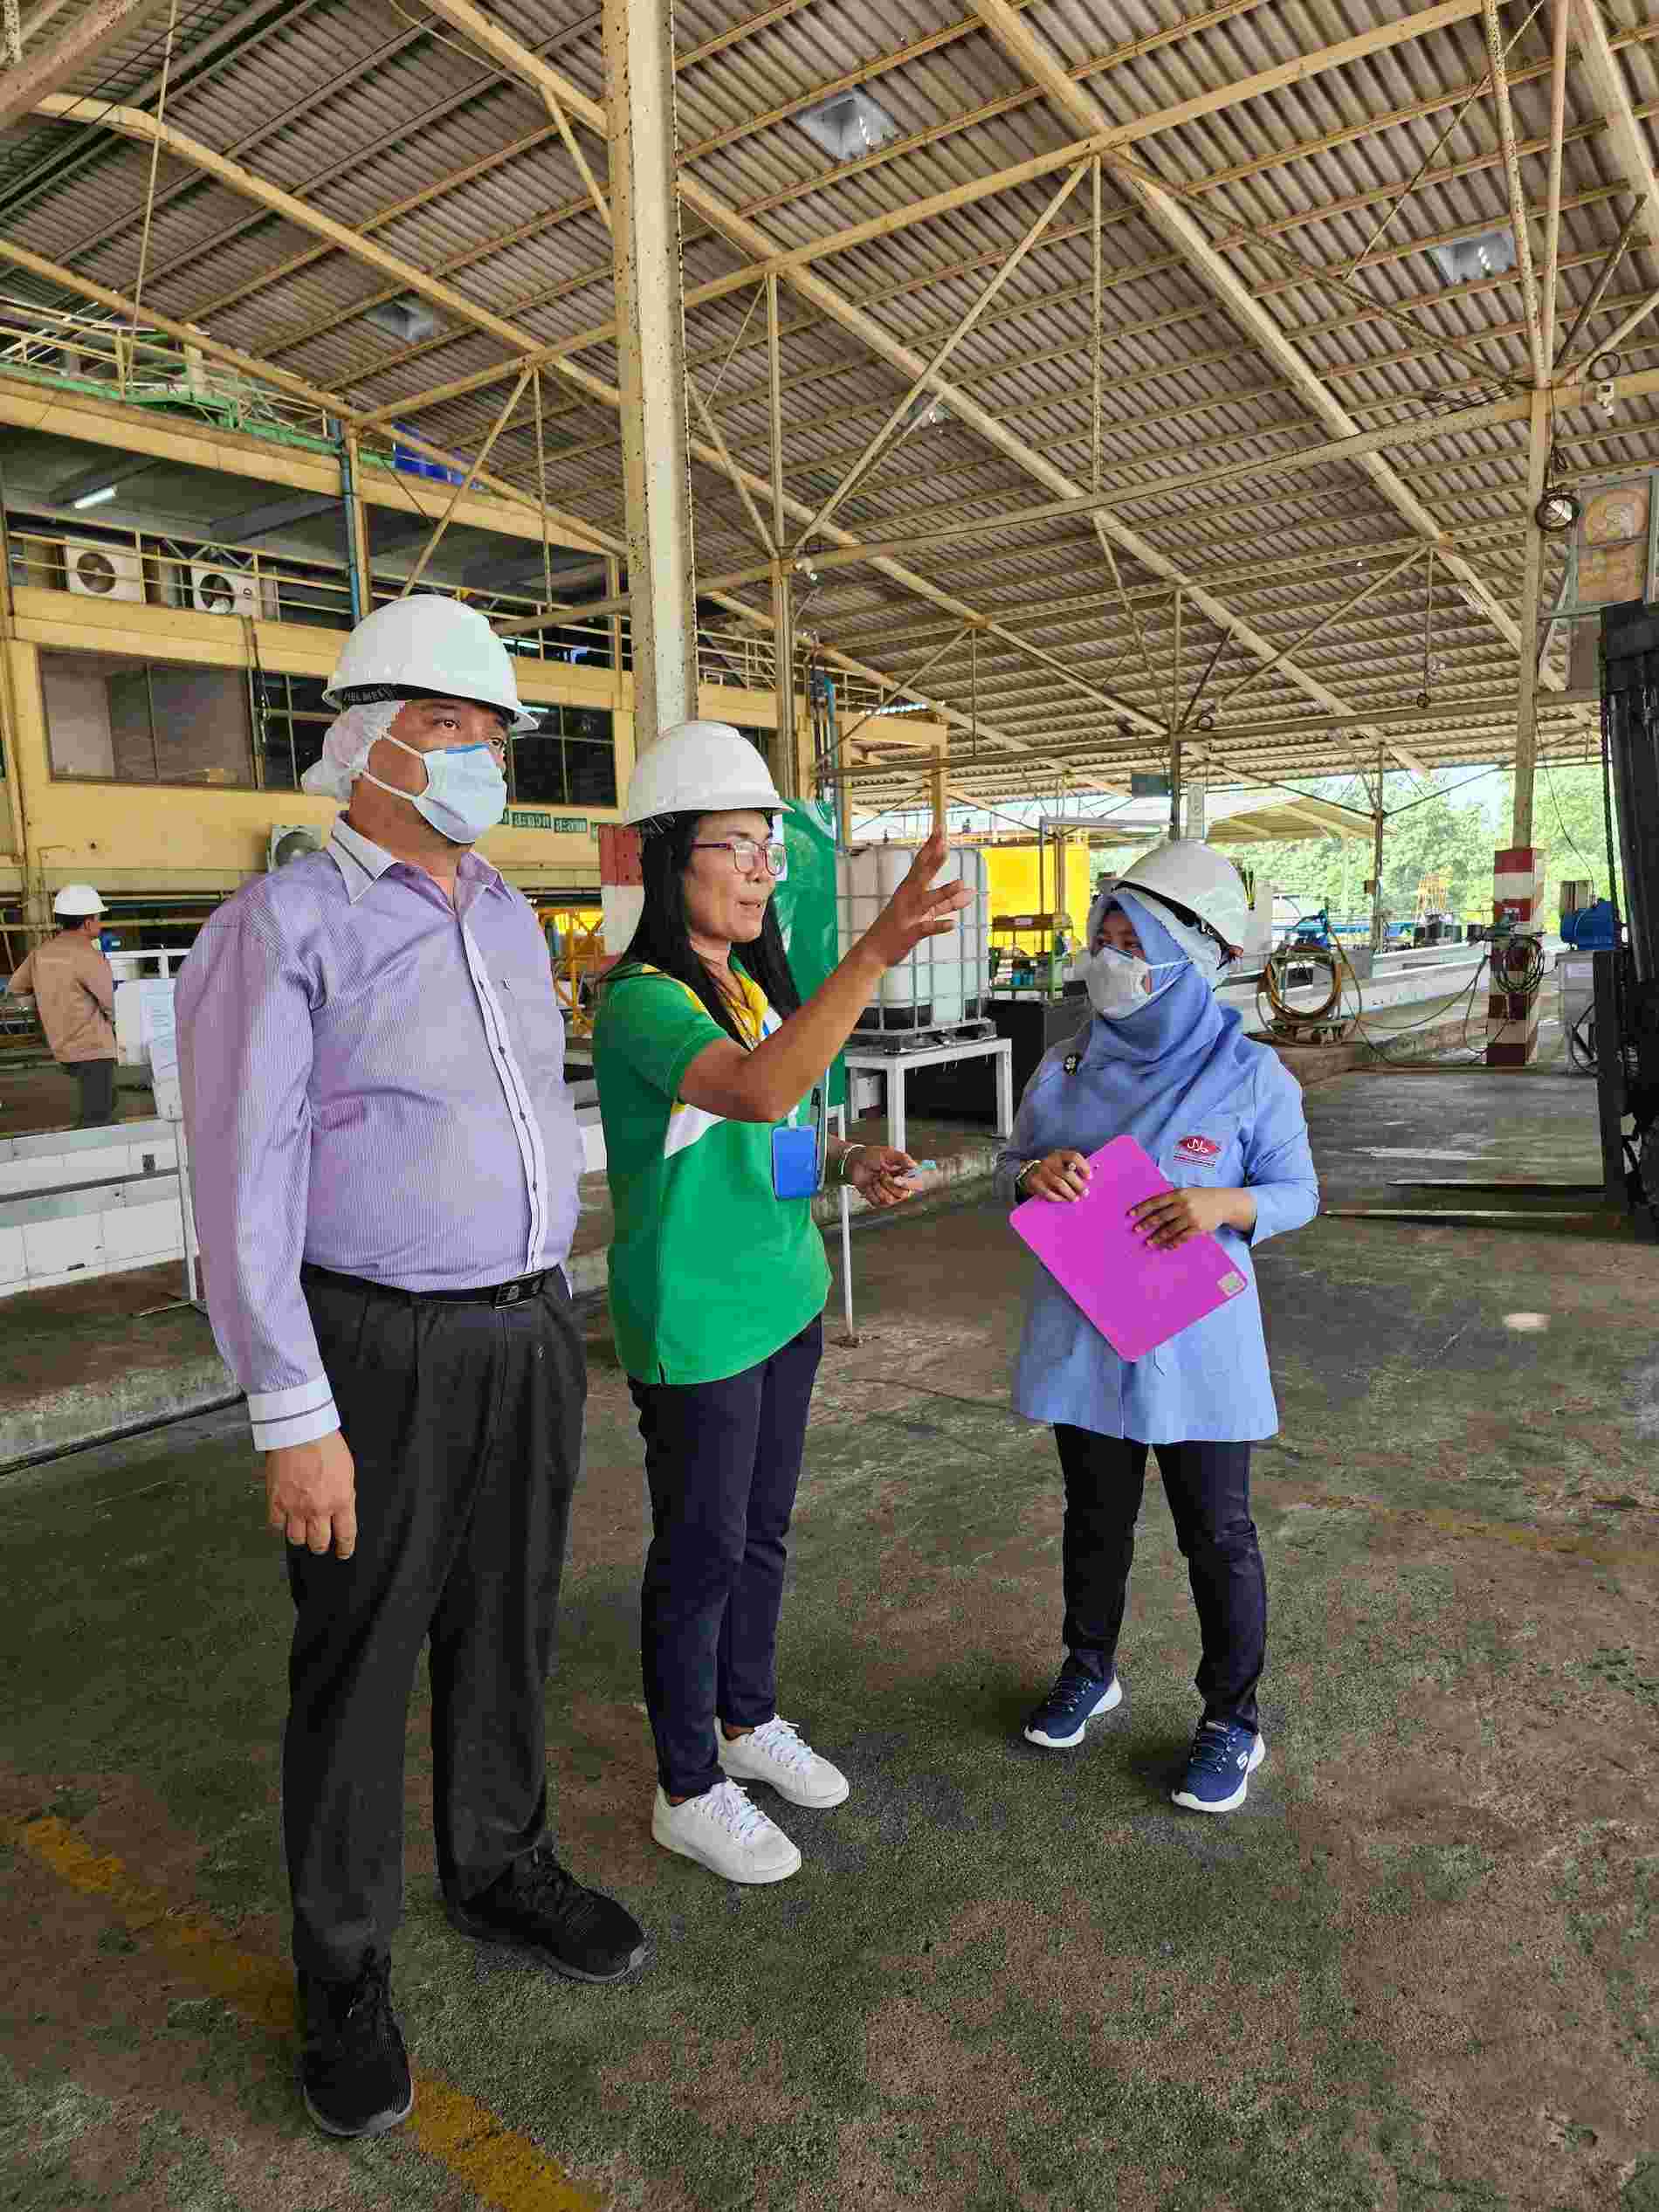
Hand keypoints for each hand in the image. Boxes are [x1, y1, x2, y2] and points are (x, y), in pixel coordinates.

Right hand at [265, 1429, 356, 1558]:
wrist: (300, 1430)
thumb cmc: (325, 1443)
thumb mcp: (347, 1470)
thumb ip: (343, 1494)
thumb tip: (342, 1507)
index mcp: (341, 1500)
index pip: (346, 1535)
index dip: (345, 1548)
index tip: (343, 1553)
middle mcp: (319, 1508)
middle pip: (319, 1543)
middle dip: (321, 1545)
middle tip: (320, 1543)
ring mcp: (296, 1507)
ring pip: (296, 1539)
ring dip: (299, 1536)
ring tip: (301, 1529)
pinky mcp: (276, 1501)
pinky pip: (276, 1525)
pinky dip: (280, 1524)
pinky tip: (283, 1518)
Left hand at [848, 1144, 917, 1207]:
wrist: (855, 1162)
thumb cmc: (872, 1156)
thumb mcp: (888, 1153)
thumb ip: (902, 1158)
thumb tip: (914, 1165)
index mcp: (905, 1175)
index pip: (915, 1184)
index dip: (908, 1183)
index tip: (897, 1179)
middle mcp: (899, 1186)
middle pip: (902, 1195)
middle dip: (889, 1183)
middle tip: (882, 1173)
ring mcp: (889, 1194)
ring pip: (889, 1200)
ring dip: (879, 1187)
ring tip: (875, 1178)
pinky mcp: (878, 1200)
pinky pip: (877, 1202)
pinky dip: (870, 1191)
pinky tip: (869, 1184)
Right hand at [858, 829, 973, 968]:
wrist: (874, 950)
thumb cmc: (900, 927)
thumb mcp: (925, 912)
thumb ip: (949, 902)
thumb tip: (971, 891)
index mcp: (909, 889)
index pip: (921, 863)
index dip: (931, 846)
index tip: (940, 828)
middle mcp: (907, 898)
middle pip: (922, 875)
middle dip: (934, 860)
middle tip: (944, 843)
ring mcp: (908, 916)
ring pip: (928, 901)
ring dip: (944, 892)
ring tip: (962, 883)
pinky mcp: (910, 933)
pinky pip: (926, 928)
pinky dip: (939, 926)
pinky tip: (953, 924)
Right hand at [1022, 1149, 1091, 1201]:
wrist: (1029, 1173)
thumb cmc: (1052, 1170)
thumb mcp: (1061, 1164)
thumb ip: (1073, 1169)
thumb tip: (1087, 1180)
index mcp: (1059, 1155)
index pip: (1074, 1156)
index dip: (1083, 1167)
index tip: (1089, 1177)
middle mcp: (1049, 1161)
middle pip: (1067, 1173)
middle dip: (1078, 1185)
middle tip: (1085, 1193)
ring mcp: (1041, 1171)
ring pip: (1059, 1184)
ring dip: (1069, 1193)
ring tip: (1075, 1199)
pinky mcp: (1035, 1182)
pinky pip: (1048, 1192)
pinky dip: (1058, 1198)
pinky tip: (1063, 1200)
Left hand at [1128, 1185, 1253, 1249]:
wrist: (1223, 1203)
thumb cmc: (1201, 1197)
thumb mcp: (1186, 1193)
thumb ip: (1171, 1200)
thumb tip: (1151, 1210)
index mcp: (1178, 1194)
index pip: (1156, 1202)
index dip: (1142, 1209)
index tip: (1130, 1215)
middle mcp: (1183, 1205)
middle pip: (1160, 1217)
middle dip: (1146, 1224)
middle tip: (1136, 1231)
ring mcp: (1191, 1217)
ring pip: (1169, 1230)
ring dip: (1157, 1237)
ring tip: (1148, 1243)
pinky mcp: (1198, 1228)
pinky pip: (1181, 1238)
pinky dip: (1172, 1243)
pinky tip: (1165, 1247)